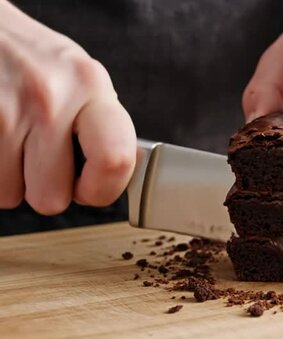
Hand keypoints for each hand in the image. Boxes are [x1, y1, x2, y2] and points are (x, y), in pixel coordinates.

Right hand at [0, 1, 135, 214]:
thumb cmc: (32, 57)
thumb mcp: (80, 77)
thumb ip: (103, 122)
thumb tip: (130, 165)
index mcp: (90, 86)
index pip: (115, 159)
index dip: (103, 190)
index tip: (92, 189)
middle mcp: (49, 98)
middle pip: (53, 197)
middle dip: (47, 188)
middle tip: (43, 159)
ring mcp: (4, 112)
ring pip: (12, 196)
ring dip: (14, 178)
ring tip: (15, 140)